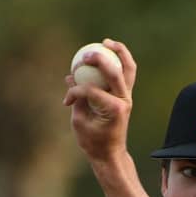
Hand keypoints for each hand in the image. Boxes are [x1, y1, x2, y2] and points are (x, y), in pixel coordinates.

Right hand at [63, 39, 135, 164]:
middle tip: (85, 54)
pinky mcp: (127, 96)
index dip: (76, 92)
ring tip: (107, 42)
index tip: (67, 101)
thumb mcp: (79, 122)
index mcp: (113, 109)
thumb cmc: (93, 142)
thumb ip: (77, 99)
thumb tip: (71, 77)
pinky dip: (120, 61)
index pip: (92, 90)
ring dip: (120, 52)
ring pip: (128, 69)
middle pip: (114, 72)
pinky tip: (109, 50)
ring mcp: (127, 98)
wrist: (110, 154)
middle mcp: (124, 101)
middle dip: (99, 59)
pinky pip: (126, 73)